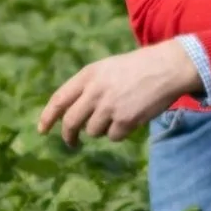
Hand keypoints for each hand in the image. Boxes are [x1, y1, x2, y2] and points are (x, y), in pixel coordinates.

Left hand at [36, 40, 202, 147]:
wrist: (168, 67)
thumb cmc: (139, 68)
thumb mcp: (108, 69)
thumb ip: (88, 87)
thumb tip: (72, 114)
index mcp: (88, 75)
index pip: (59, 99)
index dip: (48, 117)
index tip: (42, 130)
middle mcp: (94, 91)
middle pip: (71, 122)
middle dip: (69, 136)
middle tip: (72, 143)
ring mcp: (109, 107)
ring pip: (92, 131)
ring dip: (103, 129)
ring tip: (120, 115)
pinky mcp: (124, 120)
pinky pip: (113, 137)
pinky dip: (120, 133)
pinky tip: (132, 119)